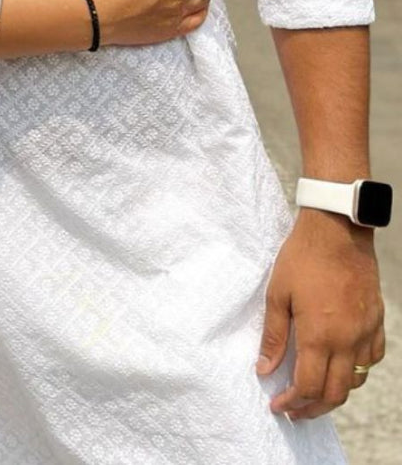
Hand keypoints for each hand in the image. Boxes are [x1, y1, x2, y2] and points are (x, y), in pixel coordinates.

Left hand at [258, 210, 385, 418]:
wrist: (337, 229)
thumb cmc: (302, 257)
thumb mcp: (277, 293)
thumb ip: (273, 336)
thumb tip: (264, 370)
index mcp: (319, 335)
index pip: (308, 386)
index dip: (292, 402)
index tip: (278, 406)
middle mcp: (347, 340)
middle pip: (335, 393)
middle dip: (313, 408)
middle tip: (295, 411)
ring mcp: (366, 332)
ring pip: (356, 380)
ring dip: (335, 393)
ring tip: (315, 393)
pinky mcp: (377, 321)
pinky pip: (371, 359)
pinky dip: (357, 370)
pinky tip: (341, 365)